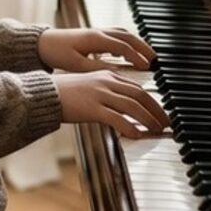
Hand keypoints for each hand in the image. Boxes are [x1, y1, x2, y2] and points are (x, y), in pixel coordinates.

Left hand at [38, 27, 155, 73]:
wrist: (40, 43)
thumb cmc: (55, 52)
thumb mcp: (75, 64)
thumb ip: (97, 69)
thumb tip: (116, 73)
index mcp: (95, 39)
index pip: (123, 46)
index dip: (137, 57)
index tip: (147, 67)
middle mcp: (98, 32)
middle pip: (128, 36)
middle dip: (144, 48)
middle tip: (155, 61)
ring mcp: (97, 32)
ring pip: (124, 33)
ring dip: (138, 44)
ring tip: (148, 56)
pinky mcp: (94, 35)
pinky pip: (117, 35)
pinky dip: (128, 42)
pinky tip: (129, 54)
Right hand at [52, 71, 169, 138]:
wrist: (44, 94)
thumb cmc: (64, 93)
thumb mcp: (89, 87)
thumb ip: (107, 94)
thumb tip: (122, 110)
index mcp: (107, 76)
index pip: (137, 88)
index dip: (152, 101)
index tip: (161, 112)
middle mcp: (106, 82)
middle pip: (140, 95)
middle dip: (156, 110)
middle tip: (166, 123)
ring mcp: (100, 94)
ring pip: (133, 106)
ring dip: (149, 119)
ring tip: (157, 130)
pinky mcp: (92, 108)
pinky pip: (117, 118)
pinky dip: (130, 127)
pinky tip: (137, 135)